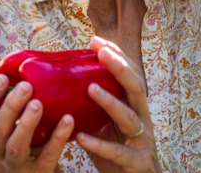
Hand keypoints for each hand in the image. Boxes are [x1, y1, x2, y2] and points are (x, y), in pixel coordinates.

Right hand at [0, 62, 74, 172]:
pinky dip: (57, 138)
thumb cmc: (23, 143)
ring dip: (26, 123)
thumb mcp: (9, 122)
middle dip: (10, 107)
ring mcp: (15, 167)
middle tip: (26, 86)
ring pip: (16, 146)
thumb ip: (2, 96)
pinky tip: (68, 120)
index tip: (2, 77)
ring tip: (39, 103)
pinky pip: (47, 156)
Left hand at [75, 37, 161, 172]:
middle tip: (101, 52)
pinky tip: (81, 137)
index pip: (131, 74)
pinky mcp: (137, 163)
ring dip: (110, 102)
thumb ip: (91, 107)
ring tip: (90, 89)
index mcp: (134, 106)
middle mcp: (142, 119)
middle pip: (136, 87)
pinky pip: (118, 153)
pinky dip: (99, 144)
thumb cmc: (117, 151)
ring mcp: (143, 141)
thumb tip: (57, 84)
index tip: (96, 40)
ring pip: (129, 117)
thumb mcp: (105, 124)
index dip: (117, 56)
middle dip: (120, 68)